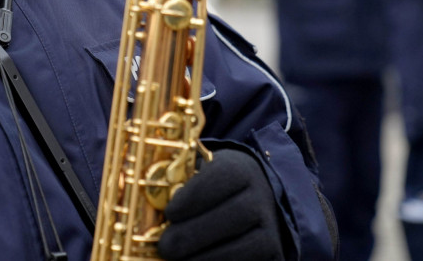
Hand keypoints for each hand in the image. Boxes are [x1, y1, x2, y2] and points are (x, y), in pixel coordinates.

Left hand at [157, 148, 285, 260]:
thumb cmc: (213, 190)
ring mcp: (272, 227)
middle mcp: (262, 196)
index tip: (169, 212)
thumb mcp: (200, 176)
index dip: (196, 195)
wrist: (255, 201)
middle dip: (197, 233)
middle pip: (236, 214)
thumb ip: (180, 184)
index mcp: (241, 169)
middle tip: (165, 246)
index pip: (224, 175)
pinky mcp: (274, 253)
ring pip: (248, 246)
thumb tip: (148, 200)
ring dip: (209, 257)